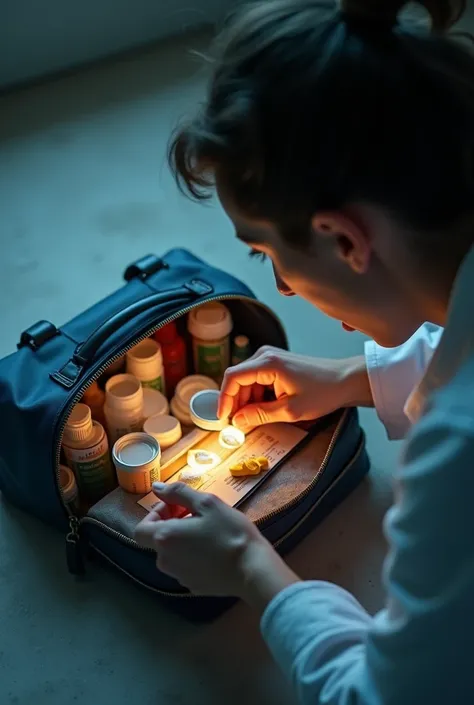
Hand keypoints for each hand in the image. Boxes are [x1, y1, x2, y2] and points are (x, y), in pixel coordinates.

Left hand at [134, 482, 298, 606]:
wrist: (252, 569)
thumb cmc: (229, 531)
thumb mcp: (207, 503)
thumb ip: (178, 493)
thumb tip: (156, 487)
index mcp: (165, 538)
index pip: (141, 528)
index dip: (155, 515)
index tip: (177, 508)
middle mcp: (165, 560)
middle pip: (157, 540)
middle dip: (172, 524)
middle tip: (197, 515)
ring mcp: (178, 576)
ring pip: (171, 554)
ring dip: (182, 540)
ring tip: (207, 532)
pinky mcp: (192, 587)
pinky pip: (184, 566)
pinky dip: (192, 556)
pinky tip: (213, 551)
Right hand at [219, 347, 372, 430]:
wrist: (345, 380)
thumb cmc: (323, 392)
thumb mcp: (290, 410)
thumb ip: (260, 415)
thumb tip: (237, 421)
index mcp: (267, 363)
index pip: (232, 378)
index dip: (224, 399)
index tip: (223, 418)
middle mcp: (265, 356)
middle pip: (238, 380)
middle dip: (236, 403)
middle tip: (240, 425)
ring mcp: (270, 358)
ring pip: (246, 381)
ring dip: (247, 401)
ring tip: (255, 419)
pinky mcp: (276, 363)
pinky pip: (257, 380)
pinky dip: (257, 396)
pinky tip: (265, 410)